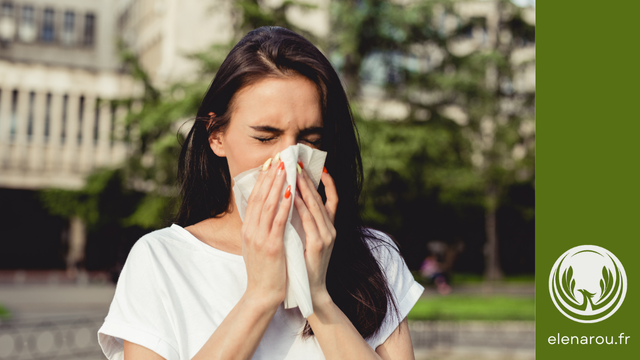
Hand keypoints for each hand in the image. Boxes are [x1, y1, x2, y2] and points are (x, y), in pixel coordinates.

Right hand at [241, 157, 292, 307]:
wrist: (262, 294)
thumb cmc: (263, 270)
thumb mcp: (255, 245)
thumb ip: (259, 227)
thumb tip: (265, 211)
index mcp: (247, 229)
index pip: (253, 198)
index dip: (262, 179)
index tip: (270, 163)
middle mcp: (251, 230)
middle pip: (259, 196)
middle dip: (270, 175)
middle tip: (279, 158)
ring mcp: (260, 237)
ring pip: (268, 204)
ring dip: (278, 184)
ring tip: (286, 168)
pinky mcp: (271, 246)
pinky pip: (279, 220)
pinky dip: (284, 204)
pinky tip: (291, 192)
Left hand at [294, 166, 337, 303]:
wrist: (311, 290)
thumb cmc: (305, 263)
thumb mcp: (307, 238)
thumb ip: (305, 222)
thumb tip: (294, 201)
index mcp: (329, 227)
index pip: (331, 199)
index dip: (327, 182)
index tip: (317, 166)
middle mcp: (331, 229)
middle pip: (321, 198)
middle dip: (309, 179)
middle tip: (298, 163)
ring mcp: (327, 236)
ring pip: (316, 206)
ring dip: (305, 188)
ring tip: (295, 172)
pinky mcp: (319, 244)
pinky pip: (309, 221)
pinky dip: (301, 207)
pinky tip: (293, 196)